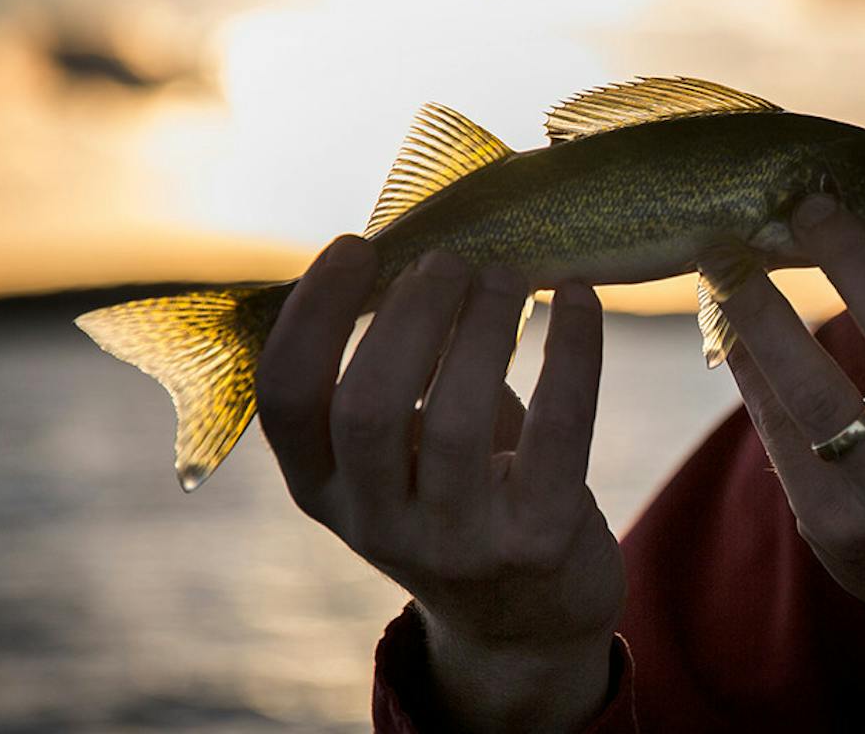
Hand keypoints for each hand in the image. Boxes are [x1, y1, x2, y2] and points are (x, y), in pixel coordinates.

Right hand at [255, 237, 623, 732]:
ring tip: (509, 275)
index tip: (357, 245)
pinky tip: (580, 298)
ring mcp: (458, 543)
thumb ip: (393, 369)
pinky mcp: (538, 543)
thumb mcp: (400, 448)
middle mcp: (376, 523)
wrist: (527, 618)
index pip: (284, 398)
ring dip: (484, 325)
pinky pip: (558, 429)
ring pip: (455, 420)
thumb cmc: (459, 493)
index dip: (313, 312)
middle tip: (449, 259)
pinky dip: (573, 350)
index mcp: (322, 487)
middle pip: (367, 408)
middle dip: (410, 313)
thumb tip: (419, 248)